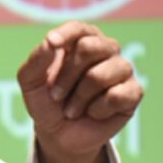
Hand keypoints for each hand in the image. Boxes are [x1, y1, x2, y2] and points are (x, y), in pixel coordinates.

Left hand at [18, 21, 142, 157]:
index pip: (78, 28)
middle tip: (56, 95)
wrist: (58, 135)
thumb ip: (36, 61)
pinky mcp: (133, 92)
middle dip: (66, 77)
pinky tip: (93, 113)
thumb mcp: (30, 83)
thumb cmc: (45, 102)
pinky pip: (117, 95)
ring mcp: (121, 69)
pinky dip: (97, 109)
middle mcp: (105, 50)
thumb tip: (49, 41)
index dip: (65, 34)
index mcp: (79, 41)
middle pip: (89, 48)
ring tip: (71, 109)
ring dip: (78, 97)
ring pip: (101, 74)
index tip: (52, 43)